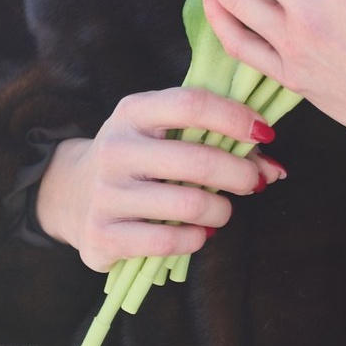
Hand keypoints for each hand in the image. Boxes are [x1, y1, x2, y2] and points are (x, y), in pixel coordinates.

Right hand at [34, 87, 286, 271]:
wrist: (70, 193)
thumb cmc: (139, 155)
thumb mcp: (166, 133)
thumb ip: (219, 141)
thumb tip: (275, 170)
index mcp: (134, 111)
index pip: (192, 104)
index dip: (235, 117)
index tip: (265, 133)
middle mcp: (116, 148)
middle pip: (196, 159)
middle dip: (239, 172)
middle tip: (254, 182)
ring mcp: (105, 193)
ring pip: (188, 204)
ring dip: (221, 210)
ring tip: (224, 211)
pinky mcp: (101, 235)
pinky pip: (167, 240)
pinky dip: (196, 239)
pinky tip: (199, 234)